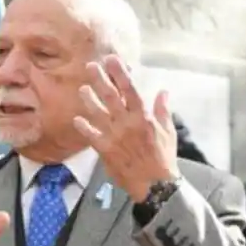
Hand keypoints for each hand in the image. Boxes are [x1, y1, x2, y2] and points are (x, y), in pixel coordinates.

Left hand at [73, 55, 178, 202]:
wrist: (155, 185)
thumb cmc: (163, 158)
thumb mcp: (168, 132)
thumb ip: (163, 110)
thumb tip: (163, 91)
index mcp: (144, 117)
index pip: (131, 90)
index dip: (120, 74)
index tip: (113, 60)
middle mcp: (127, 124)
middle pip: (111, 97)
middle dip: (101, 80)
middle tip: (91, 66)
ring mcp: (115, 137)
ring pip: (99, 113)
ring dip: (89, 100)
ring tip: (82, 89)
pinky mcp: (106, 150)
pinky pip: (92, 136)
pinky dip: (84, 127)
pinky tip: (77, 119)